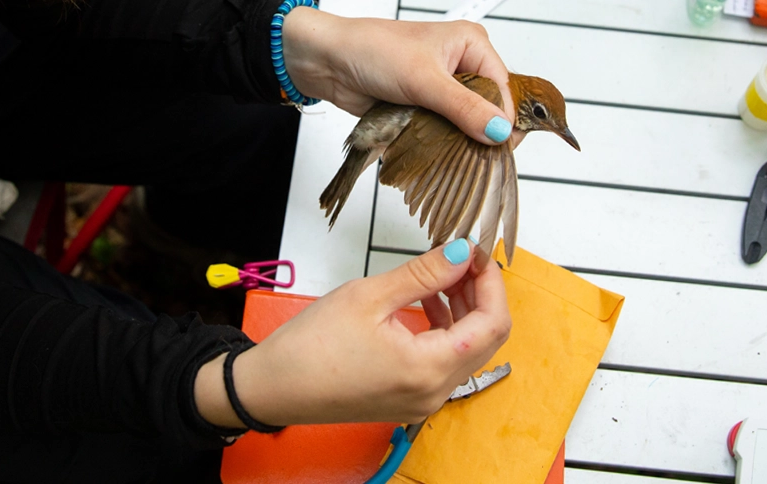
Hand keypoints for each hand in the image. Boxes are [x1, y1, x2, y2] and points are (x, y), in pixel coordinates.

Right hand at [195, 239, 510, 426]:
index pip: (493, 324)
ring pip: (467, 350)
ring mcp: (424, 400)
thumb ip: (424, 274)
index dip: (492, 283)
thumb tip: (460, 252)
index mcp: (429, 369)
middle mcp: (435, 392)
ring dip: (463, 309)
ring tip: (442, 273)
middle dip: (480, 294)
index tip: (476, 252)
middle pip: (486, 338)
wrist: (273, 387)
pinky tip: (426, 301)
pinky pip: (445, 362)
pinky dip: (445, 329)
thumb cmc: (311, 346)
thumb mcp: (369, 296)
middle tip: (462, 258)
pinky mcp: (410, 398)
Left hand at [281, 8, 519, 145]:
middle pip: (488, 110)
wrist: (328, 62)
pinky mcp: (427, 109)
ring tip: (451, 155)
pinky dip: (440, 145)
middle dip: (479, 133)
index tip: (498, 148)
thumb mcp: (423, 79)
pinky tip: (436, 153)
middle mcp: (462, 66)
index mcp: (472, 46)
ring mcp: (444, 91)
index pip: (503, 89)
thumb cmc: (372, 51)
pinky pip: (444, 134)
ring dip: (457, 142)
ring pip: (466, 126)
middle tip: (473, 155)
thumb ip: (464, 108)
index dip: (502, 120)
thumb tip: (498, 131)